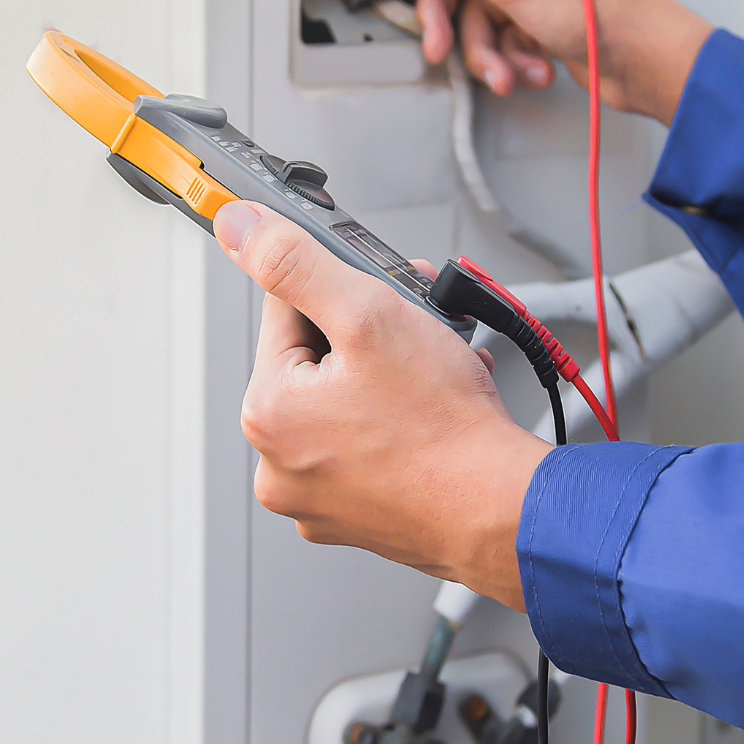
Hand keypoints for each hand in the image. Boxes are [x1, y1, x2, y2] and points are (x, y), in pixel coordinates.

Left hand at [213, 199, 549, 608]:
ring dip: (390, 375)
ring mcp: (318, 497)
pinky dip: (398, 423)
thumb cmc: (445, 428)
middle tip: (418, 331)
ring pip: (346, 402)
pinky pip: (367, 447)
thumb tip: (238, 226)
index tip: (381, 295)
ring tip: (435, 373)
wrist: (505, 511)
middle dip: (371, 334)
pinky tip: (434, 412)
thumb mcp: (368, 314)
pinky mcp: (357, 517)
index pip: (286, 313)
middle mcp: (279, 464)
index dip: (341, 292)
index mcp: (267, 413)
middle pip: (316, 360)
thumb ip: (297, 263)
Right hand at [374, 0, 711, 124]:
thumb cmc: (601, 7)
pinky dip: (502, 54)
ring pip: (467, 2)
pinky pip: (490, 27)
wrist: (641, 60)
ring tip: (500, 67)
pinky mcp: (529, 7)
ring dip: (479, 45)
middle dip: (446, 9)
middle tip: (439, 37)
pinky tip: (524, 68)